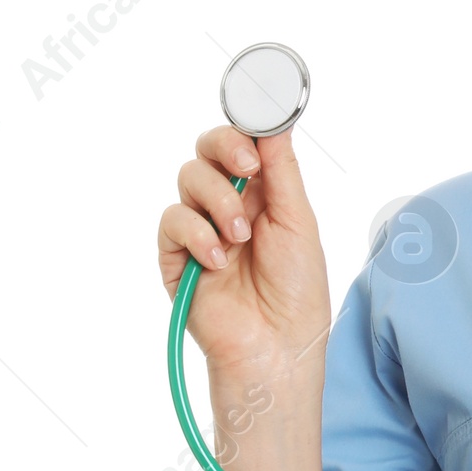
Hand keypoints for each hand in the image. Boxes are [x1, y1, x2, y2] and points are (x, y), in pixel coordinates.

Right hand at [157, 123, 330, 377]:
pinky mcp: (176, 255)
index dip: (243, 130)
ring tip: (240, 239)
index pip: (241, 144)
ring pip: (188, 178)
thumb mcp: (299, 222)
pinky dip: (197, 234)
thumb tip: (275, 124)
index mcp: (262, 193)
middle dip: (225, 150)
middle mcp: (227, 204)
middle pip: (207, 149)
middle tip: (247, 170)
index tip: (256, 132)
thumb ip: (282, 171)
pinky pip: (172, 220)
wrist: (277, 346)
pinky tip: (219, 260)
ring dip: (219, 202)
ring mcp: (200, 228)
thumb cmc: (297, 292)